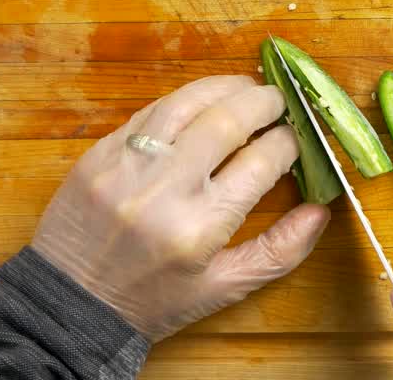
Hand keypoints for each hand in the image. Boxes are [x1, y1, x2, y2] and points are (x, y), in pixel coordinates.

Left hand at [31, 75, 330, 342]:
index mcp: (200, 228)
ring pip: (187, 102)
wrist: (71, 305)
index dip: (288, 142)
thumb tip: (321, 211)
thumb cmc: (153, 300)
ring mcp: (127, 165)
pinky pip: (150, 111)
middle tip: (280, 100)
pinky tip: (202, 102)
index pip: (261, 162)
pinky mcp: (100, 153)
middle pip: (228, 121)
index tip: (297, 137)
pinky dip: (183, 101)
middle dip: (264, 102)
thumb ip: (278, 251)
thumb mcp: (222, 288)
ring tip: (247, 88)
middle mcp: (165, 189)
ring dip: (224, 88)